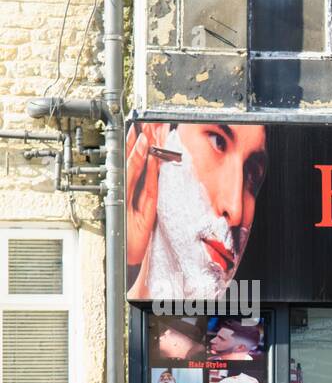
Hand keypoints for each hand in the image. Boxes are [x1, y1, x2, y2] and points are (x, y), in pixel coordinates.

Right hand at [126, 123, 167, 266]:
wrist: (129, 258)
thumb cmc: (134, 237)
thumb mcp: (144, 212)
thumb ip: (148, 192)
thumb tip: (154, 170)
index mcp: (129, 192)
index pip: (134, 165)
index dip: (137, 147)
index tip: (141, 130)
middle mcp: (126, 192)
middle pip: (132, 163)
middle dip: (138, 143)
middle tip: (143, 124)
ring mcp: (127, 198)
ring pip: (133, 169)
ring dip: (140, 150)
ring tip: (146, 133)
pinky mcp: (131, 206)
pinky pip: (139, 184)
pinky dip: (144, 169)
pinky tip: (148, 156)